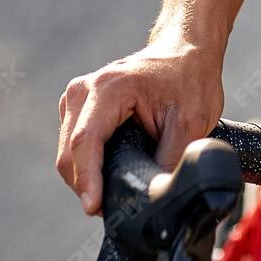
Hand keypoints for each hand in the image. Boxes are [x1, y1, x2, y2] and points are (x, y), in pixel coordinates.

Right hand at [56, 19, 224, 216]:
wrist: (185, 50)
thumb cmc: (190, 79)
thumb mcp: (190, 122)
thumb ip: (169, 159)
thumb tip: (156, 197)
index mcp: (109, 88)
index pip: (86, 141)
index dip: (87, 179)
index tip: (93, 208)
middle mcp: (84, 90)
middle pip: (71, 153)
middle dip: (87, 186)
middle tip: (115, 210)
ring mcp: (77, 97)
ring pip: (69, 153)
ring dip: (86, 177)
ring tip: (117, 191)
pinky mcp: (78, 107)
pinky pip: (74, 146)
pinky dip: (87, 165)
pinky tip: (111, 173)